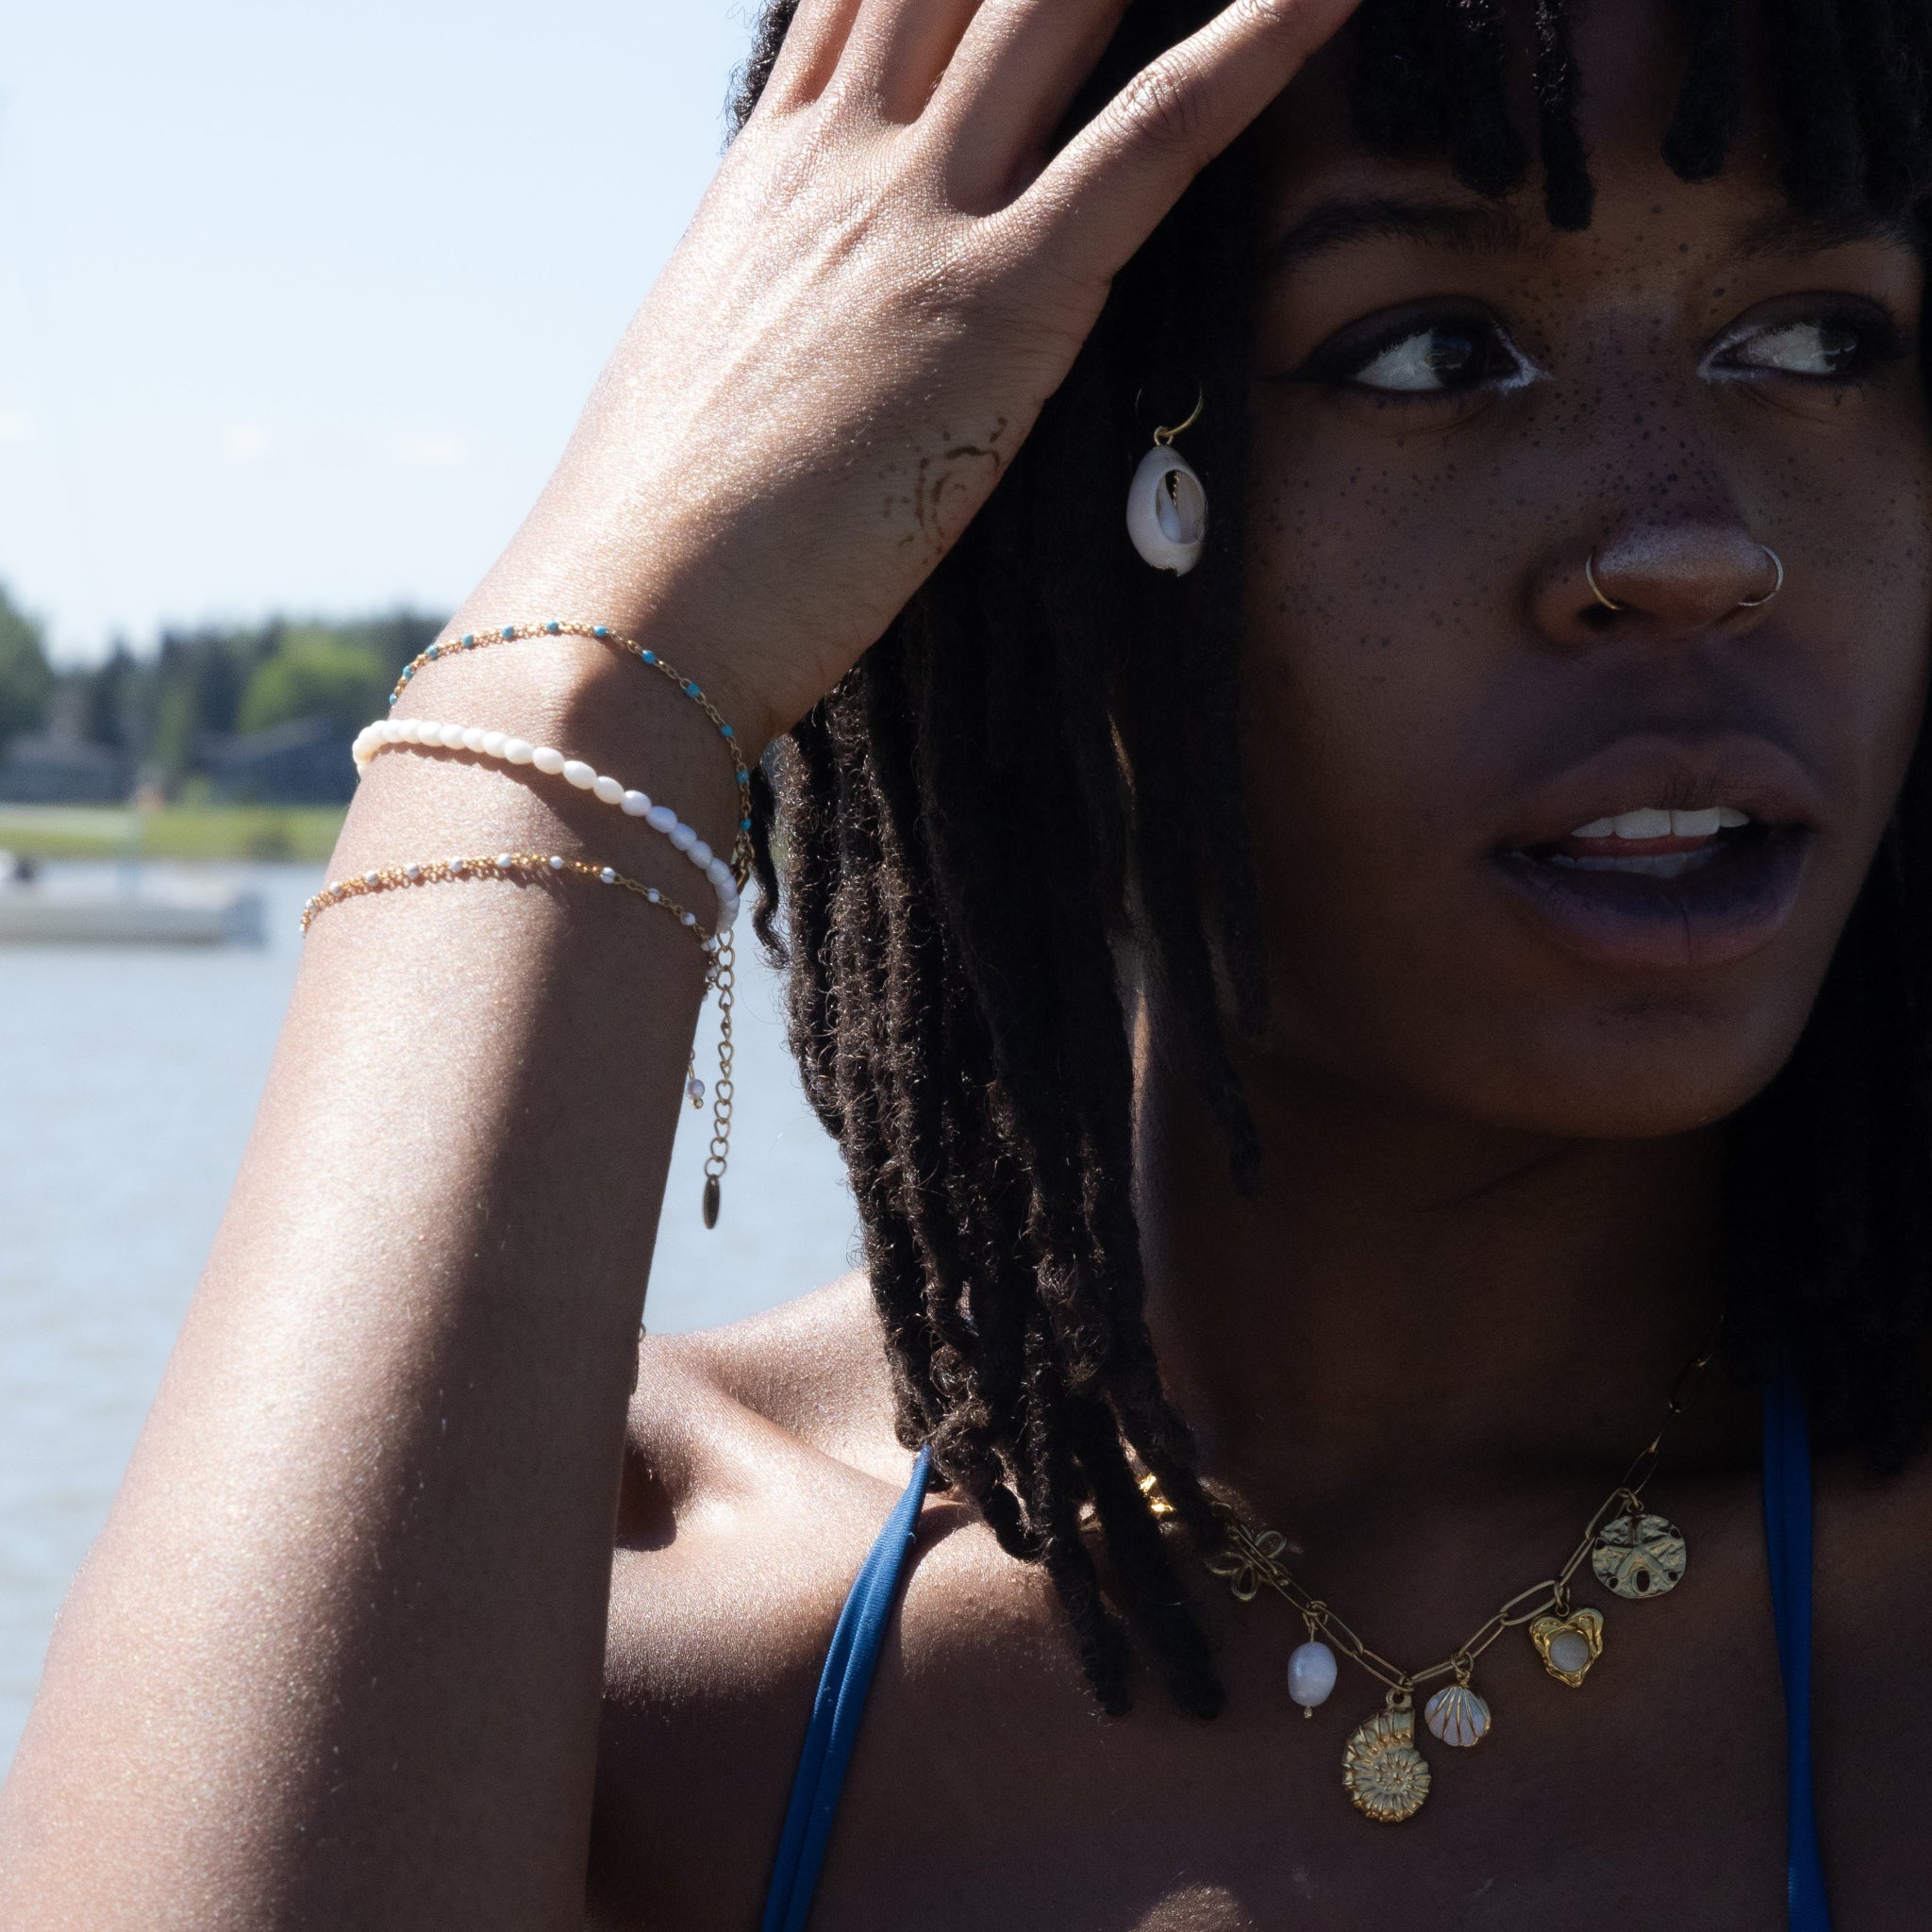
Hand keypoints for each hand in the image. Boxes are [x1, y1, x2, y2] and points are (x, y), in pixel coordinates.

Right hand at [477, 0, 1361, 748]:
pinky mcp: (998, 304)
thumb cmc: (660, 528)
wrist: (630, 611)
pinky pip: (1150, 140)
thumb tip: (789, 313)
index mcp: (772, 172)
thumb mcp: (710, 373)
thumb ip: (773, 302)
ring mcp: (919, 217)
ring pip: (1056, 4)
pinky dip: (1253, 48)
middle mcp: (844, 157)